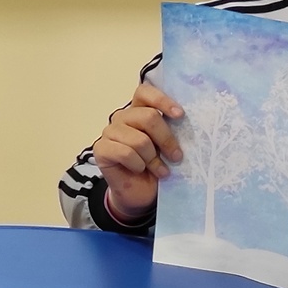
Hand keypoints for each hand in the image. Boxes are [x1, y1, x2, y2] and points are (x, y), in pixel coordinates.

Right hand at [90, 81, 182, 220]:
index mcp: (139, 111)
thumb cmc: (156, 167)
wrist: (140, 194)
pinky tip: (139, 170)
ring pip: (139, 139)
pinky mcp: (101, 149)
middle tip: (176, 156)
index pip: (145, 92)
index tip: (180, 115)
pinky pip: (125, 153)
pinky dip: (138, 165)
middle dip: (166, 139)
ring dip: (153, 159)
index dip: (162, 100)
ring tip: (158, 169)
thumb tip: (186, 122)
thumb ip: (172, 131)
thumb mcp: (167, 147)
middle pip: (148, 117)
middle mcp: (122, 118)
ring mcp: (109, 132)